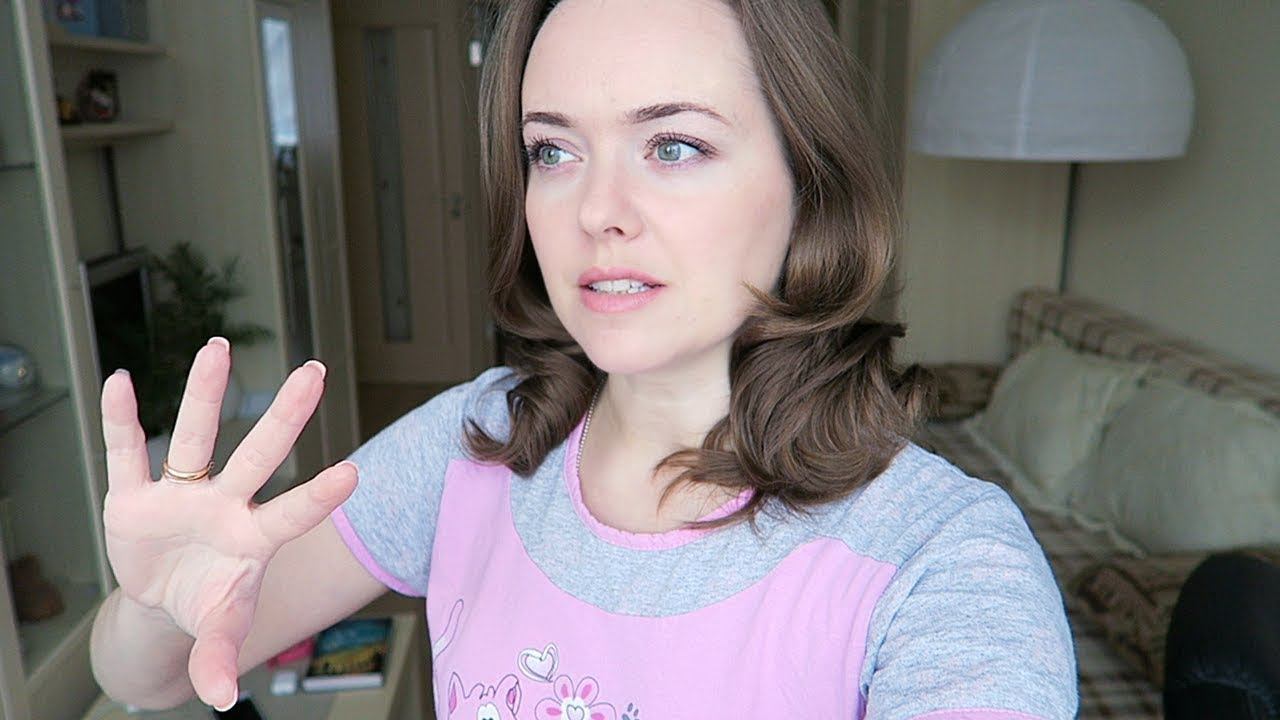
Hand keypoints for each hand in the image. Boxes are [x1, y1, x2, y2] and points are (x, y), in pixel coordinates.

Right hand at [99, 337, 356, 708]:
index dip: (318, 496)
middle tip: (315, 370)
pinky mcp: (135, 495)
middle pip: (258, 453)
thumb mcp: (219, 630)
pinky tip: (119, 381)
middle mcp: (226, 504)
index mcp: (254, 538)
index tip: (353, 472)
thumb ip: (220, 657)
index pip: (293, 514)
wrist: (166, 596)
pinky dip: (122, 420)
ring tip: (217, 346)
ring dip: (204, 393)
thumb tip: (219, 701)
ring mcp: (182, 494)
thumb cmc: (210, 602)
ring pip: (194, 436)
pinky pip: (127, 452)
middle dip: (286, 415)